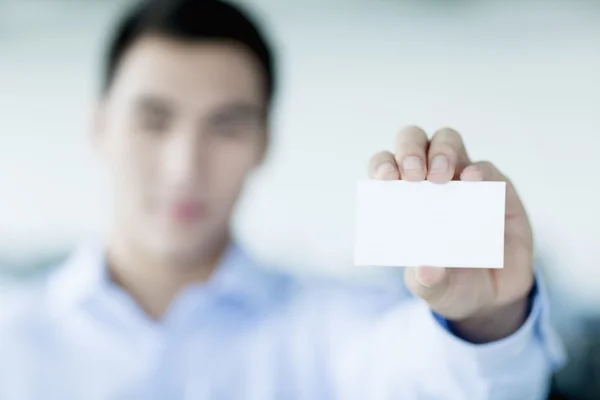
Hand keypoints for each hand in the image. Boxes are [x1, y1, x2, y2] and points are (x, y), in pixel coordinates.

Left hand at [368, 126, 533, 342]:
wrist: (492, 297)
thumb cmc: (449, 283)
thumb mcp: (433, 288)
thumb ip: (427, 280)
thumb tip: (427, 269)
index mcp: (403, 198)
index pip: (385, 168)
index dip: (382, 166)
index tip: (385, 179)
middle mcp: (430, 182)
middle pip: (414, 142)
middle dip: (410, 151)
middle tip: (414, 175)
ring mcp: (463, 181)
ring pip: (447, 141)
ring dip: (442, 152)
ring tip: (441, 178)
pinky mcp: (497, 189)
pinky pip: (486, 169)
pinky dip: (479, 172)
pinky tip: (473, 182)